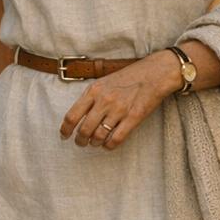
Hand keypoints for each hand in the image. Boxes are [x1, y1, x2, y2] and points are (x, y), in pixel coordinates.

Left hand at [59, 52, 182, 149]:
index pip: (72, 116)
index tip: (64, 136)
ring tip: (95, 143)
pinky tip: (108, 144)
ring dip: (94, 144)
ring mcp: (119, 110)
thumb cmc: (128, 77)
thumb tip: (78, 115)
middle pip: (84, 130)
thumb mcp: (104, 81)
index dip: (65, 130)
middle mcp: (104, 101)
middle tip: (81, 143)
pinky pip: (116, 139)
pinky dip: (109, 146)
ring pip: (98, 136)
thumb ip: (91, 96)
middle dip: (80, 141)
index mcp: (94, 91)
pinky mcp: (133, 118)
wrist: (155, 73)